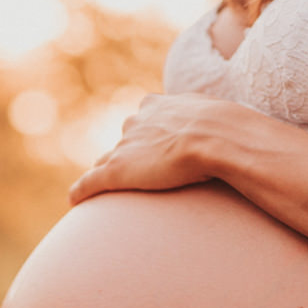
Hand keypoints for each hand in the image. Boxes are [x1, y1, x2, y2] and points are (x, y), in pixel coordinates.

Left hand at [67, 93, 221, 204]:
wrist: (216, 137)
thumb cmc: (226, 128)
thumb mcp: (218, 116)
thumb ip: (211, 121)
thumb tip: (232, 131)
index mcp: (156, 106)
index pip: (142, 123)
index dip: (144, 139)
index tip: (148, 153)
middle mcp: (136, 122)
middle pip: (122, 143)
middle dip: (124, 156)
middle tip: (129, 174)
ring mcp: (124, 147)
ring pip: (105, 161)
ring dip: (105, 174)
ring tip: (102, 191)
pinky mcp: (116, 170)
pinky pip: (90, 182)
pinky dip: (81, 191)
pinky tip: (74, 201)